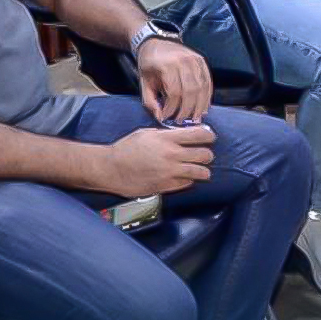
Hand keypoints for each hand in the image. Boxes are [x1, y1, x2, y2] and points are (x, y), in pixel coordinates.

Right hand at [101, 124, 216, 195]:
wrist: (110, 168)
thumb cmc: (126, 148)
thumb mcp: (148, 133)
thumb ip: (168, 134)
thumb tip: (185, 134)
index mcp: (168, 139)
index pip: (200, 134)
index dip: (209, 135)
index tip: (210, 137)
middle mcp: (172, 155)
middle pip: (205, 155)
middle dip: (208, 155)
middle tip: (204, 155)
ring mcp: (169, 172)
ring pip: (201, 172)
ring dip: (203, 170)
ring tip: (201, 169)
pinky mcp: (165, 186)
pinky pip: (187, 184)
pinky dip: (189, 180)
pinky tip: (185, 177)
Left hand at [137, 39, 211, 123]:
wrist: (156, 42)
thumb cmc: (149, 64)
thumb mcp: (143, 83)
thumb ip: (149, 102)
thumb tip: (160, 118)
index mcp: (167, 65)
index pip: (174, 93)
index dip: (172, 109)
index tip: (166, 118)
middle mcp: (184, 61)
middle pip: (191, 91)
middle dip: (187, 110)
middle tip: (182, 122)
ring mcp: (195, 60)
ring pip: (202, 88)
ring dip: (199, 106)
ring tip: (194, 119)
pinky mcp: (202, 61)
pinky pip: (208, 82)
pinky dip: (206, 97)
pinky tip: (202, 107)